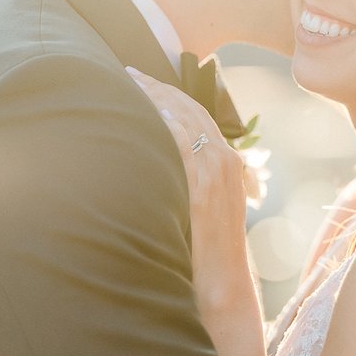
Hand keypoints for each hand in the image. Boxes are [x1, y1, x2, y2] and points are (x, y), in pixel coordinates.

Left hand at [127, 68, 250, 305]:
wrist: (224, 283)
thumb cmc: (207, 251)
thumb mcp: (205, 207)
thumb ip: (191, 180)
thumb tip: (159, 165)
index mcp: (228, 162)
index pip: (197, 114)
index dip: (169, 94)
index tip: (142, 80)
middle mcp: (225, 161)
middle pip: (189, 109)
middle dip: (157, 88)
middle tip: (127, 73)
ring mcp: (216, 173)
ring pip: (184, 121)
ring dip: (155, 99)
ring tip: (127, 84)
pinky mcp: (203, 188)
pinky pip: (183, 146)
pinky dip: (166, 126)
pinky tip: (146, 112)